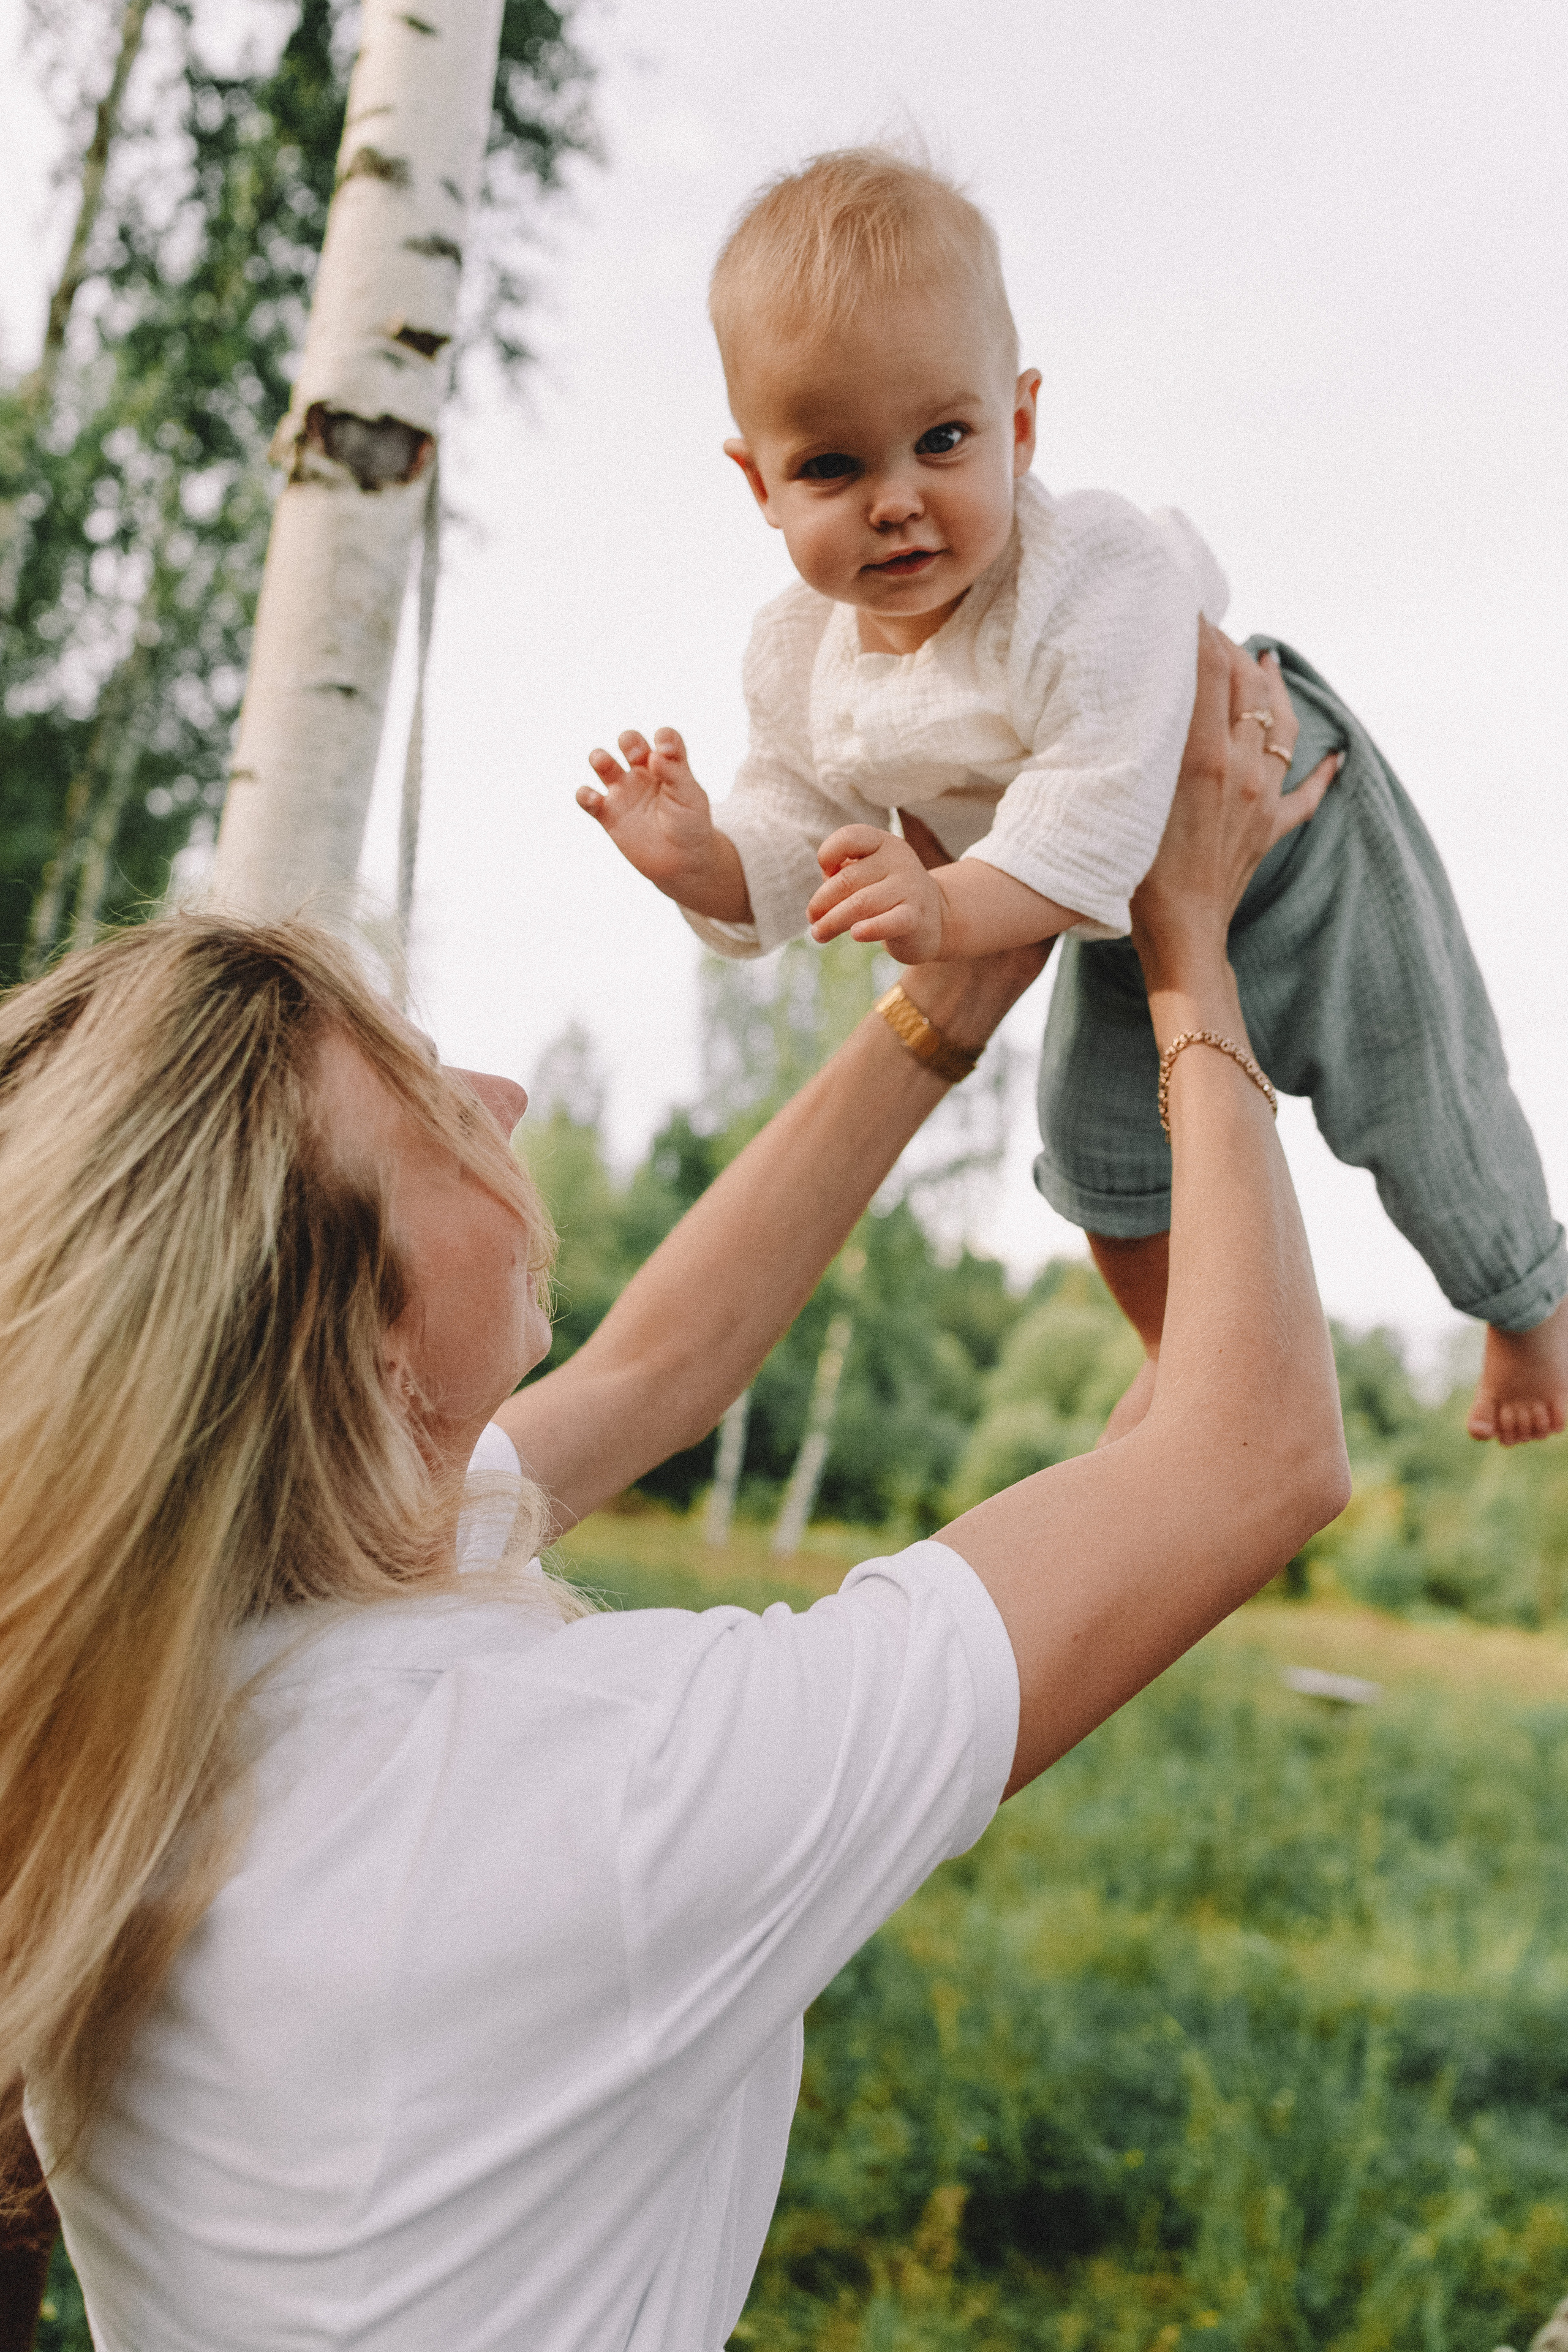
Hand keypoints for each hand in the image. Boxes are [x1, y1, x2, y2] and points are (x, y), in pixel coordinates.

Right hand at [577, 728, 748, 919]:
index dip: (664, 737)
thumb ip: (675, 773)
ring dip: (599, 757)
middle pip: (629, 743)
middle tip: (637, 756)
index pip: (664, 739)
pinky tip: (593, 798)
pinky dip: (584, 795)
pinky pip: (588, 800)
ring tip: (602, 762)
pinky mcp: (608, 814)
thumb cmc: (690, 826)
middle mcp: (644, 772)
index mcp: (668, 765)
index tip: (665, 750)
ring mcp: (624, 791)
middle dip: (630, 741)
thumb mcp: (691, 797)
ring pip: (603, 763)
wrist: (682, 863)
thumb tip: (653, 755)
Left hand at [807, 825, 947, 960]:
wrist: (935, 918)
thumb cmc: (887, 894)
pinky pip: (890, 922)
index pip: (849, 837)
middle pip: (847, 879)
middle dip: (822, 902)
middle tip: (812, 918)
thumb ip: (842, 875)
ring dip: (832, 921)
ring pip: (861, 903)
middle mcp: (897, 860)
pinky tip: (855, 934)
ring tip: (818, 934)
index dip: (827, 854)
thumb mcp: (867, 874)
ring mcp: (909, 888)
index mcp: (882, 843)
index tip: (824, 875)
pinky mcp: (915, 917)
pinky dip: (871, 929)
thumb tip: (821, 899)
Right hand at [1131, 627, 1340, 991]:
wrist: (1182, 936)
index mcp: (1203, 756)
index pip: (1210, 668)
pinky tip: (1337, 756)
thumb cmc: (1139, 877)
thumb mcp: (1130, 800)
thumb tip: (1143, 697)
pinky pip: (1306, 794)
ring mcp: (1261, 797)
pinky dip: (1323, 773)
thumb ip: (1142, 747)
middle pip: (1246, 686)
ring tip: (1268, 659)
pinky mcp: (1271, 828)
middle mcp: (1241, 767)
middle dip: (1231, 647)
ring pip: (1281, 725)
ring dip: (1274, 688)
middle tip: (1210, 627)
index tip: (1181, 604)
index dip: (1198, 629)